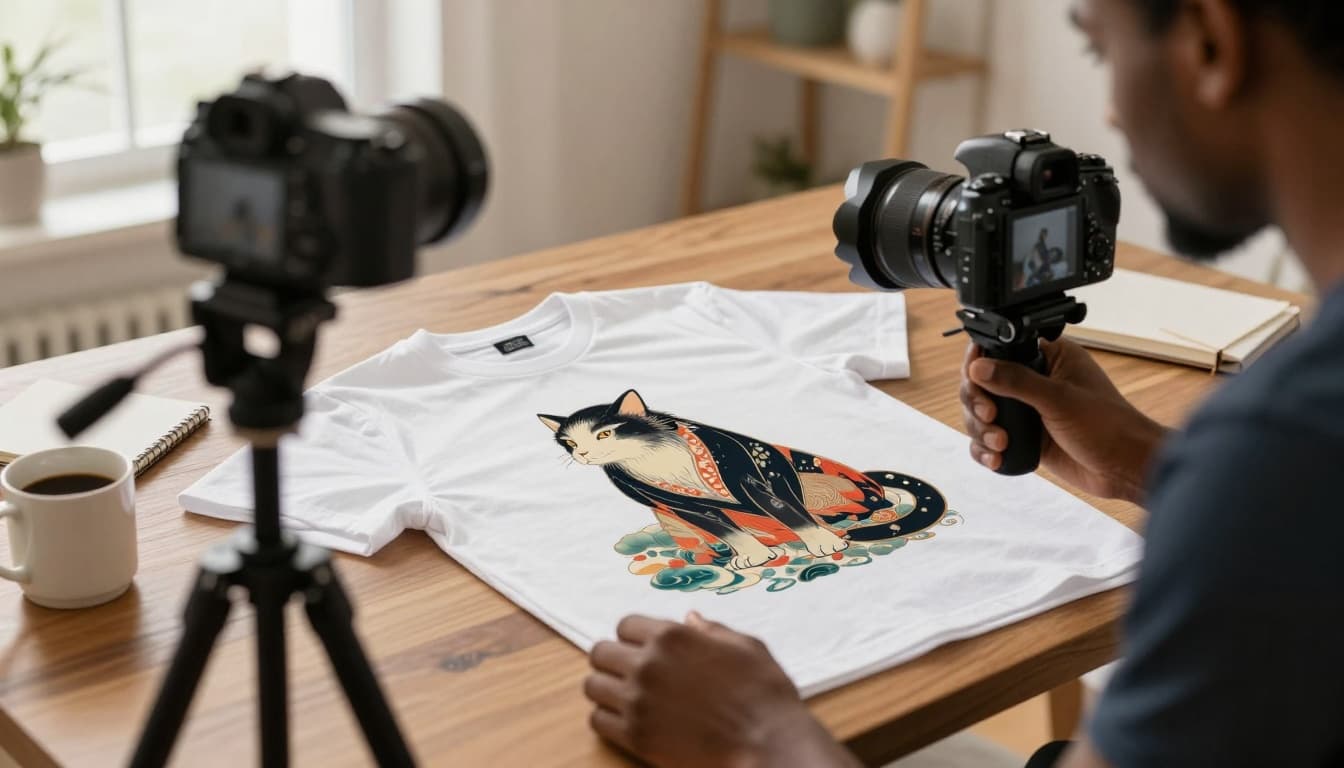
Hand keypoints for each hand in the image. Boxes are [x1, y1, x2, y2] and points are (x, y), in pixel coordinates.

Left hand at [585, 613, 858, 767]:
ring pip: (592, 686)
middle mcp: (647, 664)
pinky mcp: (635, 736)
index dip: (636, 636)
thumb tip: (690, 618)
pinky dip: (608, 719)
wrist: (767, 742)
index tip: (646, 648)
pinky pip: (597, 721)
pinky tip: (629, 720)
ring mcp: (638, 701)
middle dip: (614, 659)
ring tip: (627, 696)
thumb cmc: (764, 692)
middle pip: (600, 652)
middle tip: (631, 671)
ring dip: (607, 688)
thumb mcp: (745, 646)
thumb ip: (711, 630)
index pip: (625, 625)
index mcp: (671, 635)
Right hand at [960, 339, 1166, 502]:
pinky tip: (995, 458)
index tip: (976, 379)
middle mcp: (1035, 381)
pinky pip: (991, 440)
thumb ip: (1016, 381)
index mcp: (1048, 357)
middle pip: (982, 384)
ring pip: (982, 414)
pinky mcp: (1026, 438)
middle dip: (978, 404)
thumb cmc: (1108, 426)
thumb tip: (978, 367)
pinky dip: (985, 449)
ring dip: (982, 430)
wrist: (1125, 469)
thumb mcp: (1059, 399)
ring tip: (1000, 443)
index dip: (979, 364)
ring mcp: (1028, 411)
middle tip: (990, 416)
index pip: (1000, 350)